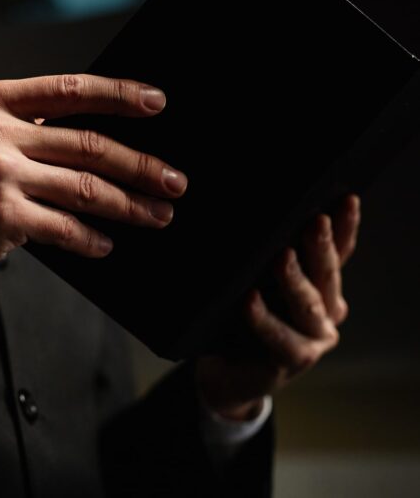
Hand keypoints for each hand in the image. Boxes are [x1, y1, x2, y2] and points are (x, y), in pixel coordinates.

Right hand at [0, 74, 188, 292]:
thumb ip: (19, 123)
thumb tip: (90, 134)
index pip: (70, 90)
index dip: (120, 94)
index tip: (158, 103)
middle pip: (90, 144)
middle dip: (142, 165)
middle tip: (174, 180)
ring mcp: (0, 175)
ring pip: (86, 188)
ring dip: (130, 205)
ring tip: (158, 216)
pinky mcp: (3, 218)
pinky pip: (65, 228)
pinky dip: (92, 239)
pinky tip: (106, 244)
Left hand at [195, 194, 360, 420]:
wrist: (225, 372)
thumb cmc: (238, 320)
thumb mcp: (254, 282)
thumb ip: (264, 259)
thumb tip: (257, 216)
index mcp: (322, 286)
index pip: (339, 251)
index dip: (344, 226)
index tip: (345, 198)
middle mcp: (327, 311)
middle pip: (326, 274)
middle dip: (321, 246)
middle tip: (314, 221)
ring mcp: (314, 339)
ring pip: (308, 305)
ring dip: (294, 279)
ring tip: (282, 256)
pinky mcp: (293, 361)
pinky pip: (280, 338)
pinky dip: (263, 319)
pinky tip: (249, 301)